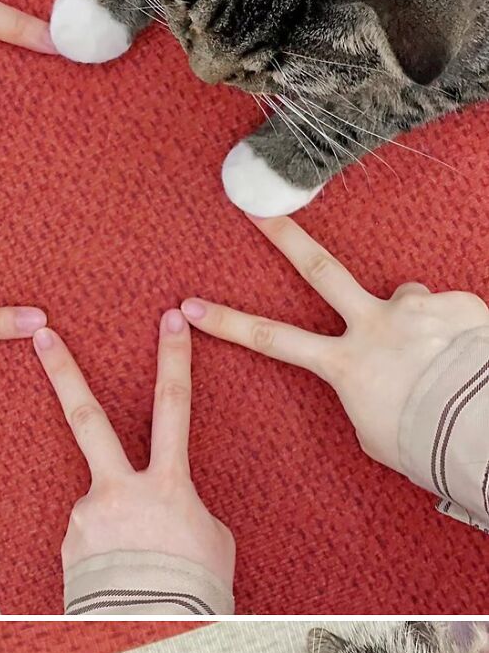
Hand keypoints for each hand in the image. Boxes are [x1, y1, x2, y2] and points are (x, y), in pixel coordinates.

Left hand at [32, 311, 235, 581]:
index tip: (171, 318)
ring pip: (104, 507)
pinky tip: (124, 580)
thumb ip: (184, 508)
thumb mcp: (212, 540)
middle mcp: (118, 491)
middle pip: (87, 416)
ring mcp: (87, 517)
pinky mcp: (69, 545)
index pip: (174, 407)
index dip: (174, 359)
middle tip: (42, 336)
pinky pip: (93, 541)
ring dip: (121, 531)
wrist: (153, 633)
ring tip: (143, 571)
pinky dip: (109, 556)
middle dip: (64, 371)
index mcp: (166, 485)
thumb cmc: (194, 590)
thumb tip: (161, 509)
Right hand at [181, 217, 488, 472]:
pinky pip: (447, 312)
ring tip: (433, 351)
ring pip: (403, 296)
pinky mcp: (451, 304)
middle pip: (320, 270)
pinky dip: (452, 331)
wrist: (475, 422)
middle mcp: (373, 325)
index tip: (192, 307)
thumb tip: (374, 379)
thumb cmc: (423, 441)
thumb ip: (365, 397)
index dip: (228, 322)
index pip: (272, 340)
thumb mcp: (376, 433)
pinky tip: (463, 355)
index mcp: (345, 365)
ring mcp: (413, 309)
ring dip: (410, 317)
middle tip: (261, 211)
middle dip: (286, 238)